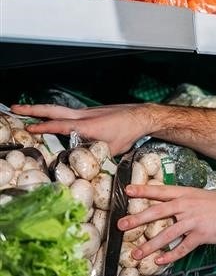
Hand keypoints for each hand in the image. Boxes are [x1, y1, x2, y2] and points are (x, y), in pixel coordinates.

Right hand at [10, 103, 154, 155]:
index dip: (44, 127)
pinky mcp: (90, 111)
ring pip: (59, 109)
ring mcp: (86, 111)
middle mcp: (83, 115)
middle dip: (32, 109)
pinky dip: (55, 113)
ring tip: (25, 111)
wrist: (141, 116)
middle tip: (14, 108)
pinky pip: (69, 112)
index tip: (29, 129)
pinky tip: (50, 117)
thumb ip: (95, 156)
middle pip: (53, 110)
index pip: (60, 125)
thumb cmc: (128, 133)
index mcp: (87, 125)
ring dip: (41, 109)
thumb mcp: (111, 150)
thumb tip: (85, 167)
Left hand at [117, 184, 215, 263]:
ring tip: (137, 253)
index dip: (143, 190)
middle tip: (122, 225)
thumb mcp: (202, 197)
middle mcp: (187, 206)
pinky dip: (170, 256)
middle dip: (138, 219)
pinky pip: (182, 247)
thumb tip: (170, 206)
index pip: (160, 191)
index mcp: (186, 194)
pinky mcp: (201, 235)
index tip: (128, 190)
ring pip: (167, 234)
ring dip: (150, 245)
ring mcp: (193, 220)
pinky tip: (161, 261)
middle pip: (157, 212)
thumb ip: (185, 201)